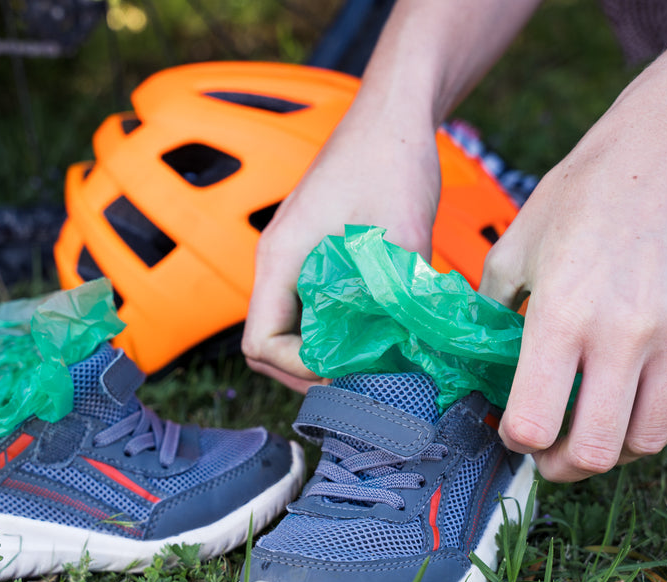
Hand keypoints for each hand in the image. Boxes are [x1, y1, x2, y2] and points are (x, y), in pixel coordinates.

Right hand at [242, 106, 438, 391]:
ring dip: (322, 352)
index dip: (297, 368)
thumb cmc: (390, 160)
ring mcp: (293, 256)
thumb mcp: (401, 235)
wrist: (394, 114)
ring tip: (368, 363)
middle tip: (359, 382)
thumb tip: (406, 351)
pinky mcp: (313, 252)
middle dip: (308, 371)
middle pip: (269, 342)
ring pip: (290, 326)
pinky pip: (308, 305)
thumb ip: (396, 296)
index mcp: (281, 258)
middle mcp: (278, 261)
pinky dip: (333, 328)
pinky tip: (373, 330)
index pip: (260, 342)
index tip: (343, 371)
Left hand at [479, 112, 666, 481]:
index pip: (534, 423)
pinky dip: (650, 411)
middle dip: (564, 467)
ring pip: (647, 441)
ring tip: (589, 429)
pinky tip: (627, 387)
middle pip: (597, 452)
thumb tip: (479, 365)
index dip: (515, 439)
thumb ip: (491, 315)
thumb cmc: (580, 199)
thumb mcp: (514, 251)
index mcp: (562, 314)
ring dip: (611, 448)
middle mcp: (626, 333)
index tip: (511, 430)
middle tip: (549, 457)